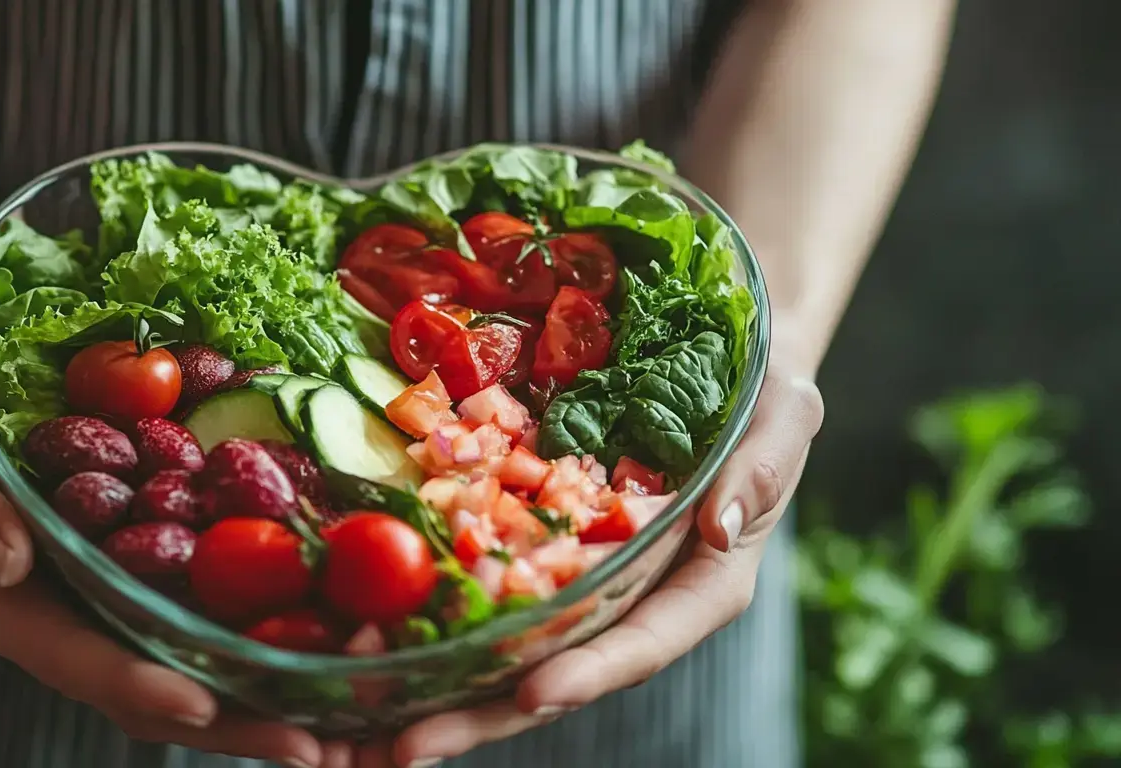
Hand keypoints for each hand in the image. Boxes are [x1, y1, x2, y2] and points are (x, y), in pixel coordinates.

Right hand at [0, 353, 328, 766]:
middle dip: (231, 726)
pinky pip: (220, 617)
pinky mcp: (164, 574)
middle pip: (155, 692)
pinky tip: (339, 644)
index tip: (199, 707)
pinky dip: (274, 640)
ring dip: (268, 704)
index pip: (79, 663)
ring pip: (198, 671)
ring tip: (342, 726)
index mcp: (14, 608)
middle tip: (308, 746)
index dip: (139, 688)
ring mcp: (124, 603)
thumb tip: (8, 561)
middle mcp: (76, 620)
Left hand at [383, 368, 824, 767]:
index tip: (533, 695)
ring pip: (510, 646)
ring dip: (442, 688)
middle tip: (411, 746)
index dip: (591, 672)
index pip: (645, 640)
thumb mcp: (787, 413)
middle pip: (558, 668)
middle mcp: (632, 592)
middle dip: (486, 713)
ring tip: (368, 727)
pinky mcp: (532, 543)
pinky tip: (366, 639)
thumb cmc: (761, 392)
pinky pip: (483, 584)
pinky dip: (431, 617)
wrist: (716, 359)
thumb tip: (722, 525)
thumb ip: (766, 467)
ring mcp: (577, 574)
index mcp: (700, 580)